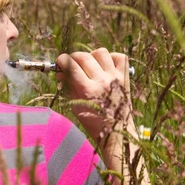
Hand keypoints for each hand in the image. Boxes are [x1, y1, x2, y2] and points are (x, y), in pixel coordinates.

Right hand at [56, 49, 135, 171]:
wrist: (118, 132)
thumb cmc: (94, 123)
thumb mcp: (76, 107)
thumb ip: (68, 87)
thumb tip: (60, 73)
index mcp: (88, 90)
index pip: (71, 66)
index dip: (62, 60)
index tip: (59, 62)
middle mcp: (103, 81)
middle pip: (84, 56)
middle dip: (73, 56)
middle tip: (70, 63)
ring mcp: (116, 77)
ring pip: (101, 52)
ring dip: (91, 55)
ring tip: (89, 64)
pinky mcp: (125, 77)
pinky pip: (120, 57)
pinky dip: (111, 57)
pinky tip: (105, 65)